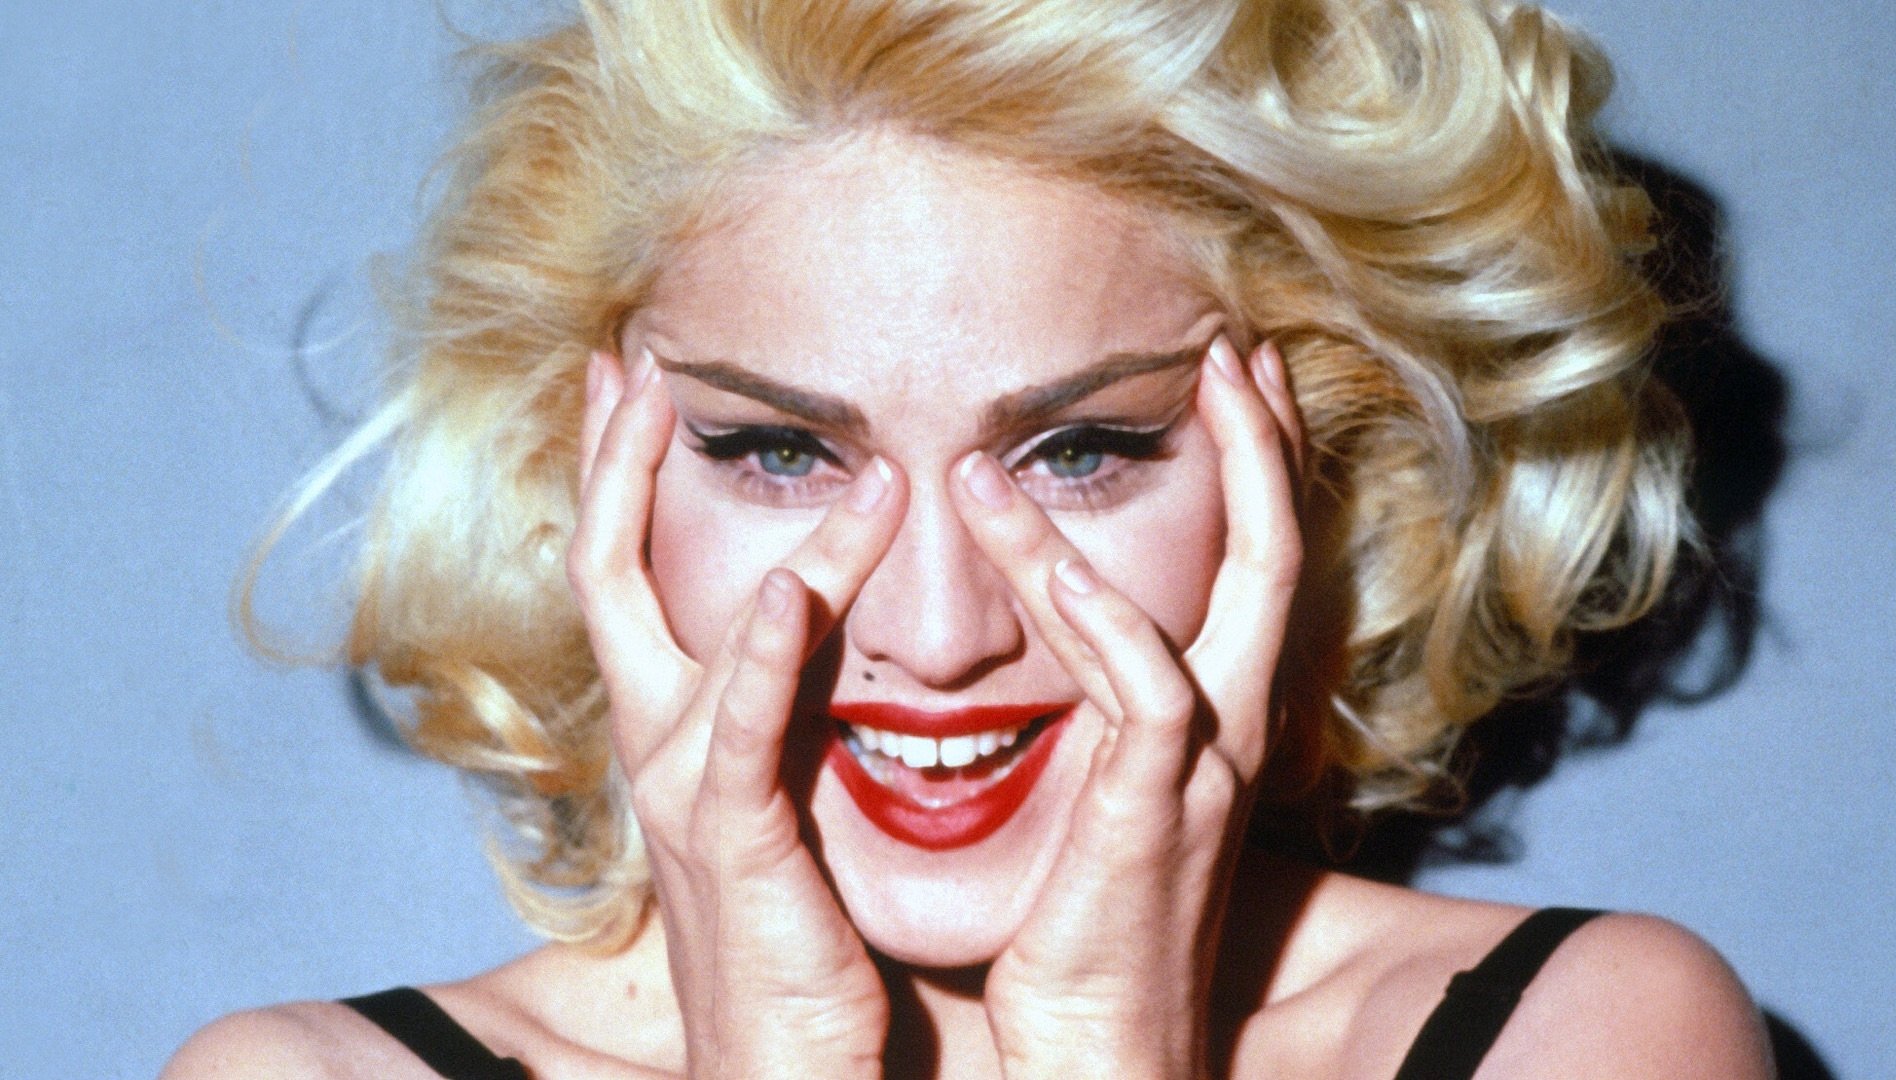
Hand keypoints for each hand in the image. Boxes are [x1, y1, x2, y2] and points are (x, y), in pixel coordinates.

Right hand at [568, 349, 905, 1079]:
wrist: (779, 1062)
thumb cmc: (792, 933)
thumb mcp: (780, 796)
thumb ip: (785, 708)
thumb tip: (817, 625)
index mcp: (670, 728)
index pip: (624, 575)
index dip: (617, 474)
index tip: (632, 380)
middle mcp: (658, 745)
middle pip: (606, 572)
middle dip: (616, 462)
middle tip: (635, 362)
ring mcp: (688, 791)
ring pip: (700, 632)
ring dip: (783, 543)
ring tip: (860, 465)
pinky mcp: (737, 842)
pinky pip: (740, 732)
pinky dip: (757, 656)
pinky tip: (786, 591)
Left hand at [951, 337, 1304, 1078]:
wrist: (1102, 1051)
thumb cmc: (1087, 929)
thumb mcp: (1097, 796)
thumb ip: (1095, 712)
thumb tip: (1047, 632)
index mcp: (1210, 721)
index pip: (1253, 567)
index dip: (1256, 469)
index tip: (1230, 380)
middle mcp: (1228, 732)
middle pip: (1274, 558)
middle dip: (1259, 449)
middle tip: (1229, 352)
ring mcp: (1199, 772)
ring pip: (1197, 608)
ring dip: (1090, 526)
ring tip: (998, 460)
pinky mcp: (1154, 816)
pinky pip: (1150, 698)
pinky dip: (1106, 628)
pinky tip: (1055, 575)